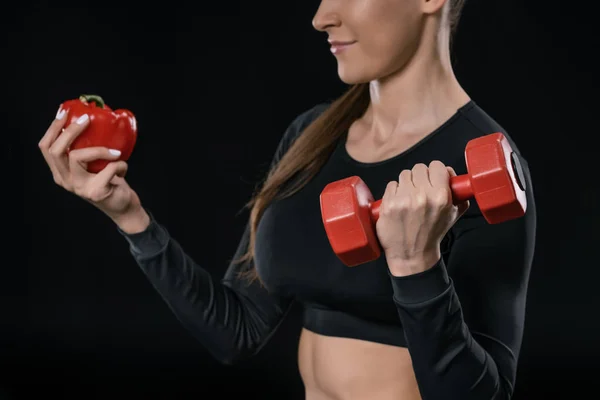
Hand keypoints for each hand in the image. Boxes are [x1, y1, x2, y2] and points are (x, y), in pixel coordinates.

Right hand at [38, 106, 143, 224]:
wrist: (122, 206)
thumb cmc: (109, 181)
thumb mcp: (92, 165)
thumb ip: (86, 149)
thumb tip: (90, 118)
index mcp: (60, 172)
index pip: (46, 147)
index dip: (52, 128)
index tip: (64, 112)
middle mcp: (64, 180)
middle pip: (56, 150)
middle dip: (70, 130)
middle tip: (87, 120)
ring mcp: (79, 187)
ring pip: (77, 156)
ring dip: (100, 149)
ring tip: (115, 151)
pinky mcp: (96, 192)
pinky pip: (108, 169)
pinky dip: (119, 164)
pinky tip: (123, 168)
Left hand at [376, 161, 469, 275]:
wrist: (412, 254)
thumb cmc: (432, 233)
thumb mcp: (453, 215)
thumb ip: (458, 194)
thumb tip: (454, 177)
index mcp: (441, 196)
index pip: (437, 166)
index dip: (435, 171)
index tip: (433, 178)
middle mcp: (422, 196)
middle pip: (419, 168)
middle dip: (419, 177)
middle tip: (419, 189)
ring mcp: (404, 199)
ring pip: (404, 175)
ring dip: (406, 184)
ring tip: (408, 198)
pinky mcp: (388, 204)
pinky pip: (391, 185)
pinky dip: (394, 192)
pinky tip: (398, 203)